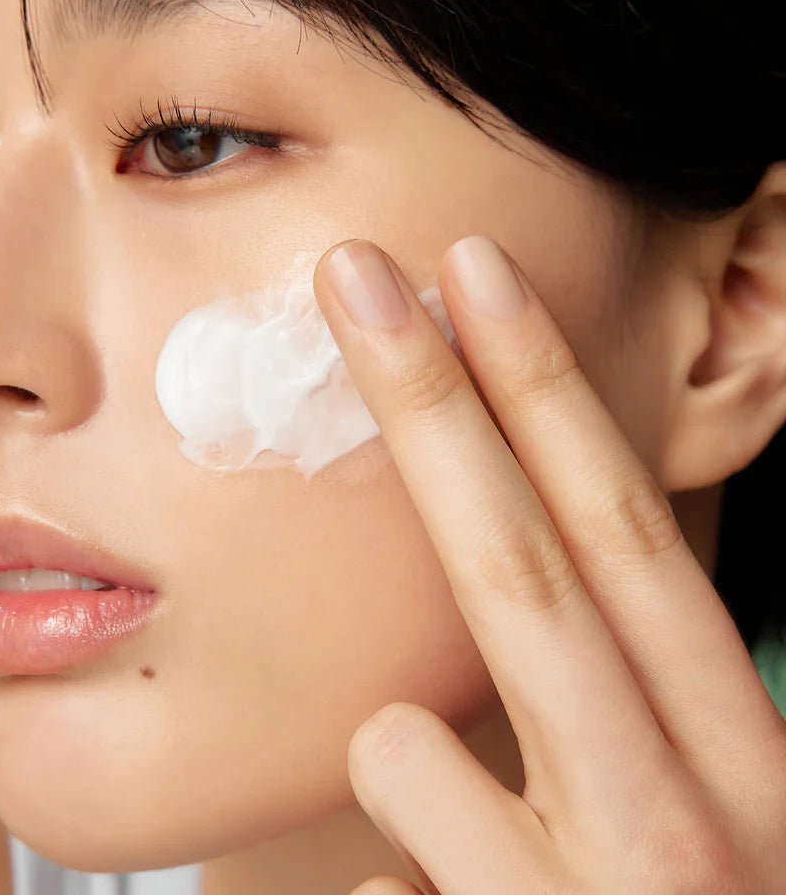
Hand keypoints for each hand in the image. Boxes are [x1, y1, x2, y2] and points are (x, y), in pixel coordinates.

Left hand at [312, 236, 785, 894]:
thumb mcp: (702, 827)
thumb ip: (609, 729)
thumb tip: (445, 701)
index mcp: (740, 746)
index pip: (620, 527)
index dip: (544, 392)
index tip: (470, 278)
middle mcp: (695, 810)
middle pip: (525, 558)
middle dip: (438, 400)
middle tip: (366, 274)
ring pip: (408, 742)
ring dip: (409, 766)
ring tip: (479, 839)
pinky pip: (382, 871)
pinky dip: (401, 886)